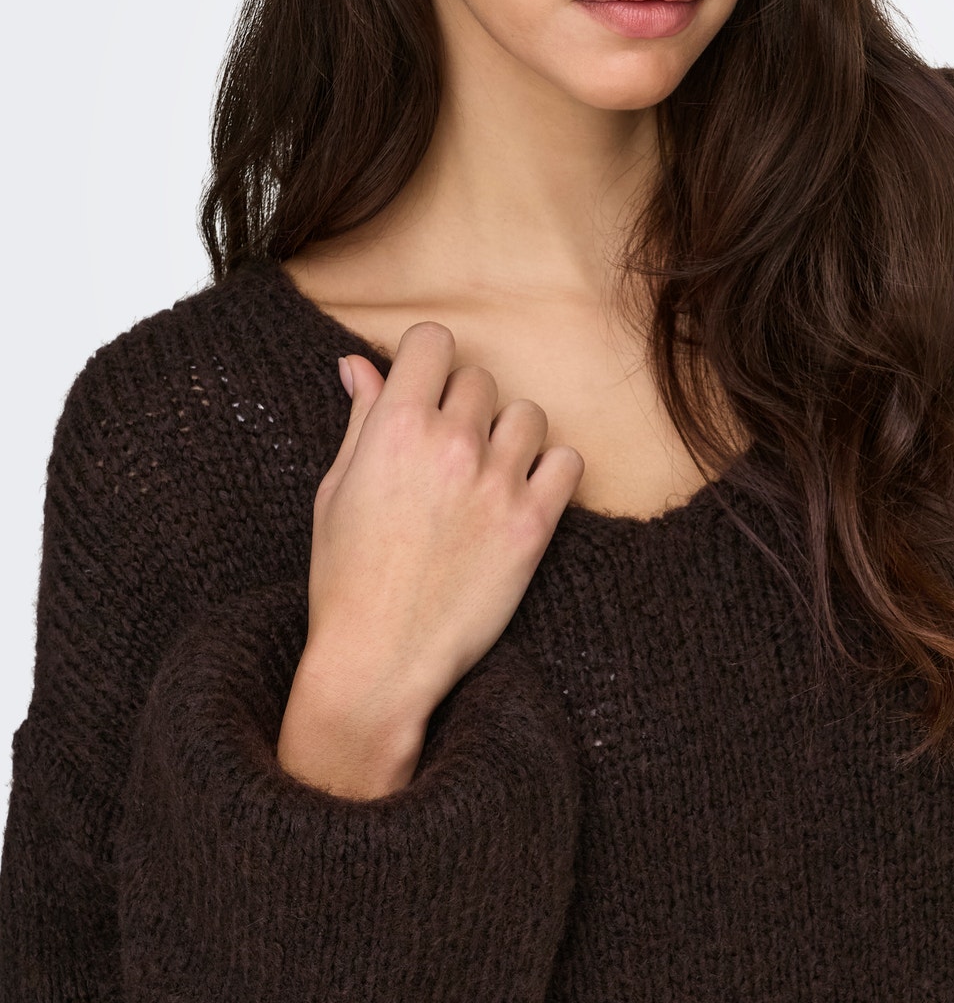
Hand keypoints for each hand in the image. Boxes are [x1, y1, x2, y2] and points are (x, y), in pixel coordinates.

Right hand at [276, 321, 583, 797]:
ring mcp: (497, 483)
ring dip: (508, 435)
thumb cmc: (346, 577)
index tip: (425, 388)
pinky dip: (550, 470)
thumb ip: (361, 418)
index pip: (433, 341)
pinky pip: (568, 461)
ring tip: (484, 475)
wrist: (379, 661)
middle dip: (463, 407)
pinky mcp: (534, 524)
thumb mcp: (337, 489)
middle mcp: (452, 445)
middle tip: (445, 452)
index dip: (428, 360)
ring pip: (528, 414)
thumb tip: (359, 363)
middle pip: (480, 379)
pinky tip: (522, 493)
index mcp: (396, 427)